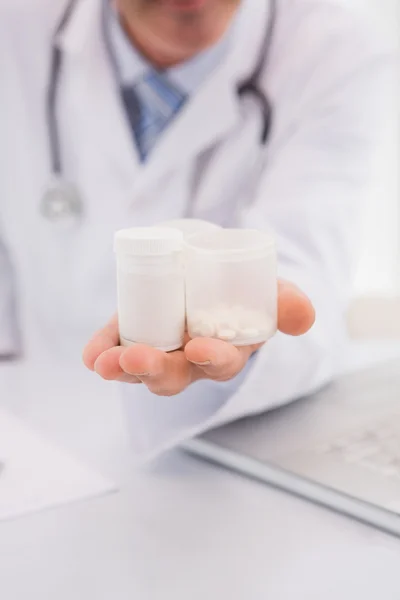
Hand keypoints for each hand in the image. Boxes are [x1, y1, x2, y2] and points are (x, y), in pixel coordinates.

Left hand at [83, 280, 314, 395]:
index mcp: (225, 350)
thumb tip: (302, 314)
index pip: (220, 365)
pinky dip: (102, 351)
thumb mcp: (269, 289)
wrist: (212, 265)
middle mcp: (189, 358)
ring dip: (121, 367)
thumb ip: (286, 301)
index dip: (211, 360)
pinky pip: (116, 347)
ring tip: (103, 362)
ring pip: (140, 368)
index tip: (199, 349)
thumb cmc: (243, 286)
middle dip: (154, 371)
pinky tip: (92, 354)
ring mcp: (159, 346)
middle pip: (173, 376)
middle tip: (136, 359)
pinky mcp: (133, 332)